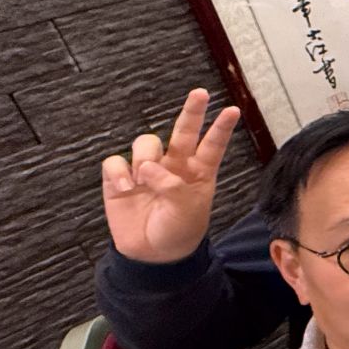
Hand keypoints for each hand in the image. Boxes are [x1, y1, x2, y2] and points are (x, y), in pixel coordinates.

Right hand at [101, 88, 239, 263]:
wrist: (152, 255)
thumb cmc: (177, 231)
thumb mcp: (186, 210)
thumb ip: (172, 186)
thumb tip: (147, 167)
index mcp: (198, 173)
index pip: (212, 145)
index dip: (221, 128)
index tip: (232, 110)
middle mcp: (174, 165)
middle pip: (183, 131)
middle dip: (191, 111)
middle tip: (200, 93)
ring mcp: (147, 170)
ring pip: (146, 142)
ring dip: (145, 156)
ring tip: (143, 180)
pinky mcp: (120, 178)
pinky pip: (116, 161)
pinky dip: (119, 170)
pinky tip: (125, 186)